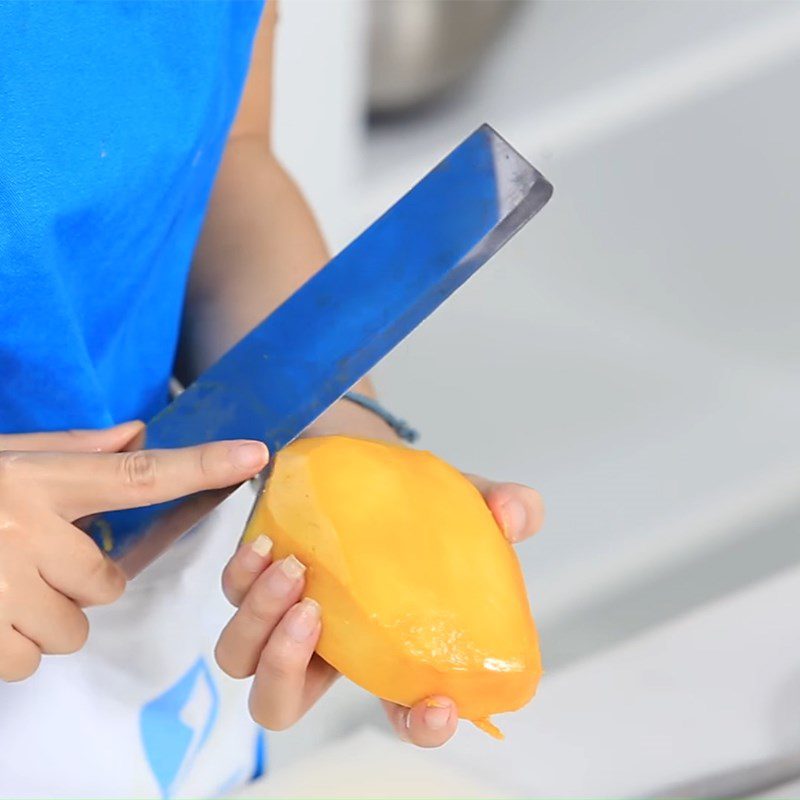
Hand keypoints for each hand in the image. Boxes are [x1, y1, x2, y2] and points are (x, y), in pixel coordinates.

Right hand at [0, 423, 267, 681]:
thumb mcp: (4, 457)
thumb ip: (71, 447)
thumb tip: (136, 435)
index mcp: (40, 482)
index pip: (140, 476)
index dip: (203, 466)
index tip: (252, 456)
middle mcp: (27, 531)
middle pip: (110, 582)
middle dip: (87, 583)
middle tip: (41, 563)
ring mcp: (2, 585)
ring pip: (74, 627)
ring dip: (51, 616)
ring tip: (10, 588)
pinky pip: (31, 658)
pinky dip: (17, 645)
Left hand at [215, 474, 542, 745]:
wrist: (363, 463)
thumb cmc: (414, 504)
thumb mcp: (464, 503)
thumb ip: (501, 507)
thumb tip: (517, 513)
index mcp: (386, 650)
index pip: (406, 711)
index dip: (421, 725)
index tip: (436, 705)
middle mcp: (328, 646)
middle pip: (282, 705)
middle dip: (286, 672)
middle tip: (314, 610)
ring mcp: (285, 615)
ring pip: (241, 660)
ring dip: (258, 622)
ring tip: (292, 567)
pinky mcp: (257, 578)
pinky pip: (230, 598)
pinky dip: (240, 578)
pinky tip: (267, 542)